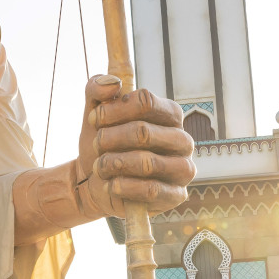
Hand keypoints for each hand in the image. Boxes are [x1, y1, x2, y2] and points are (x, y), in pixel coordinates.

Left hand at [77, 77, 194, 216]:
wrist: (96, 183)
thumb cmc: (105, 144)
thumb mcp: (95, 113)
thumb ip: (97, 89)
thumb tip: (112, 83)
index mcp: (170, 114)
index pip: (145, 101)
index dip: (113, 109)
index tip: (95, 119)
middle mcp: (183, 139)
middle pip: (143, 132)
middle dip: (109, 138)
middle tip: (95, 145)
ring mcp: (183, 168)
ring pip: (147, 162)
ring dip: (113, 163)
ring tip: (100, 166)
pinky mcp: (177, 195)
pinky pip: (151, 190)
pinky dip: (124, 187)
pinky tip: (111, 185)